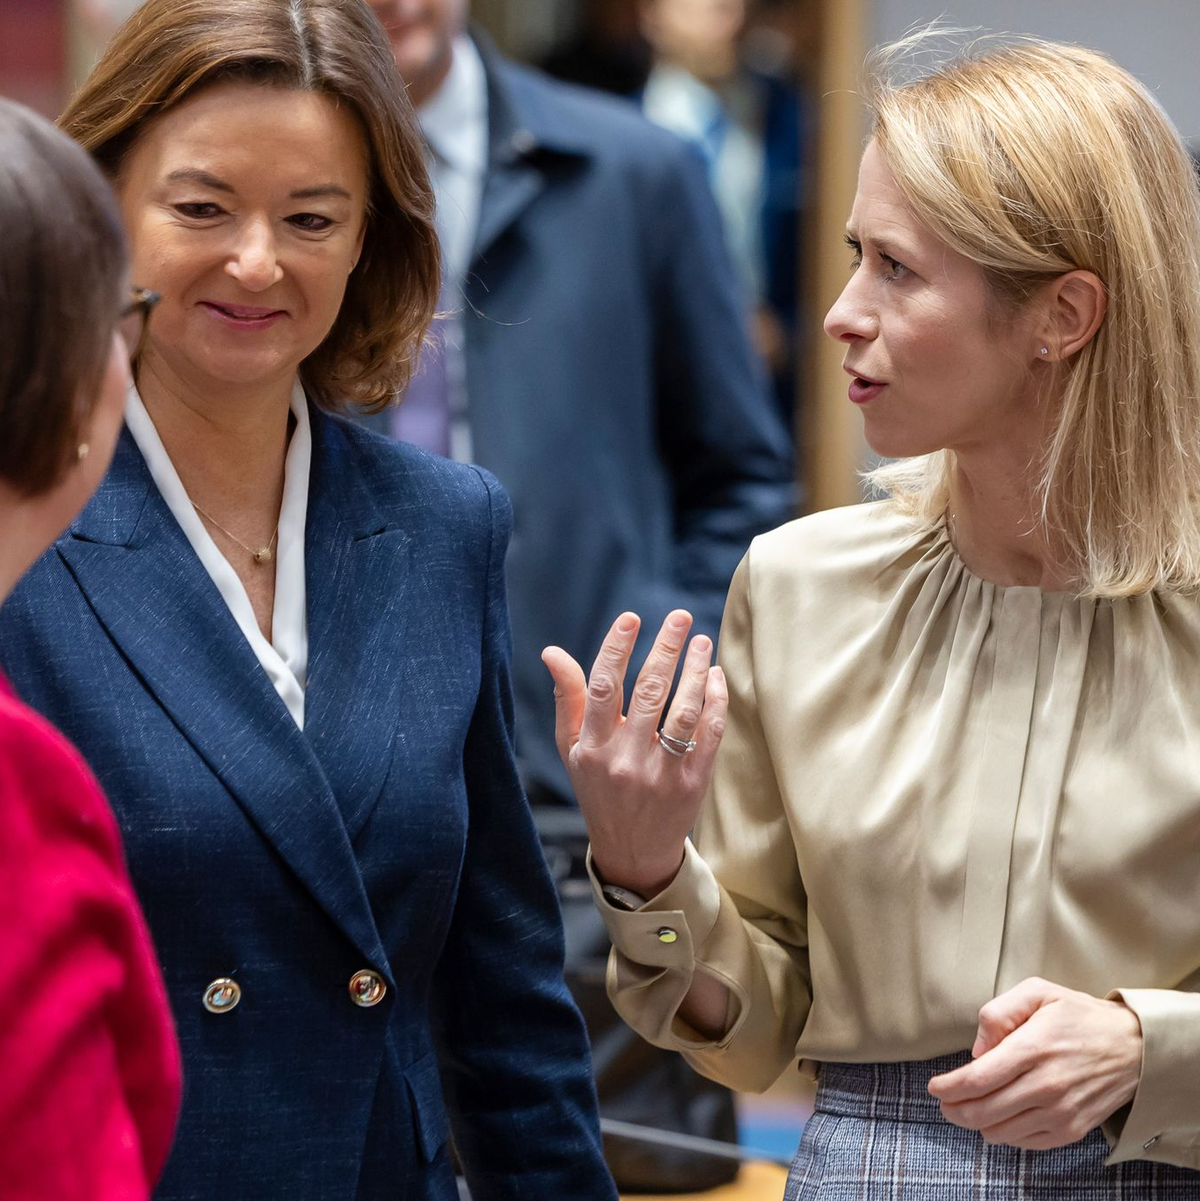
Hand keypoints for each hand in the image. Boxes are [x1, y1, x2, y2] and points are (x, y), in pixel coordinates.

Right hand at [541, 610, 726, 896]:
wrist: (633, 851)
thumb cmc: (599, 789)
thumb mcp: (573, 749)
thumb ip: (567, 698)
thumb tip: (553, 652)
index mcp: (593, 747)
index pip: (602, 688)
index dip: (616, 648)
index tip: (632, 618)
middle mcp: (626, 759)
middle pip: (649, 692)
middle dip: (666, 648)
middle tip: (679, 617)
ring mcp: (661, 773)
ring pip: (683, 710)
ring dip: (696, 670)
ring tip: (702, 643)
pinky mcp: (692, 783)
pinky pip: (708, 734)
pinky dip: (715, 701)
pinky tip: (715, 677)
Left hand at [927, 977, 1143, 1149]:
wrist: (1134, 1048)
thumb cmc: (1078, 1016)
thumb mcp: (1037, 992)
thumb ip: (998, 1012)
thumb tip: (977, 1049)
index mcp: (1033, 1048)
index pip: (977, 1079)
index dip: (948, 1087)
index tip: (934, 1086)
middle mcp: (1046, 1085)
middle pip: (983, 1111)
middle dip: (953, 1109)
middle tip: (944, 1101)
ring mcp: (1060, 1112)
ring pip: (1000, 1131)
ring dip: (976, 1122)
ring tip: (968, 1107)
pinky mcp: (1071, 1130)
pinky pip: (1024, 1142)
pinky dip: (1004, 1133)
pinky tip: (1000, 1116)